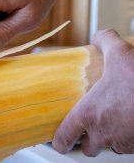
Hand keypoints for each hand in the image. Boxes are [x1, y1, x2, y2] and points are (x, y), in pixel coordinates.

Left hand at [52, 29, 133, 155]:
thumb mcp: (118, 52)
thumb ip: (105, 41)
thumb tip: (100, 37)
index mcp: (89, 113)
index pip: (65, 136)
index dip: (60, 140)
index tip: (59, 142)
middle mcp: (103, 132)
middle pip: (88, 147)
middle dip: (86, 140)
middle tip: (87, 128)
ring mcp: (123, 142)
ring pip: (110, 147)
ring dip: (108, 137)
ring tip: (111, 121)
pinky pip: (128, 145)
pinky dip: (126, 136)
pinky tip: (129, 119)